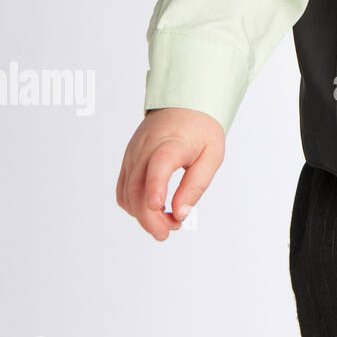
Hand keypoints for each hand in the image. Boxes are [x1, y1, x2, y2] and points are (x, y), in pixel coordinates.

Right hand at [116, 107, 224, 240]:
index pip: (159, 164)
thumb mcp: (213, 154)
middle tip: (168, 232)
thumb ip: (197, 184)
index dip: (156, 187)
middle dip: (150, 218)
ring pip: (127, 194)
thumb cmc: (201, 130)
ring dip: (142, 216)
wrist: (182, 104)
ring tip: (167, 223)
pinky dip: (134, 206)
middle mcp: (145, 149)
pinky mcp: (127, 162)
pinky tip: (154, 212)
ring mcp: (132, 156)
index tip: (158, 207)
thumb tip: (181, 214)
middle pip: (138, 188)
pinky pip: (123, 191)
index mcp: (171, 143)